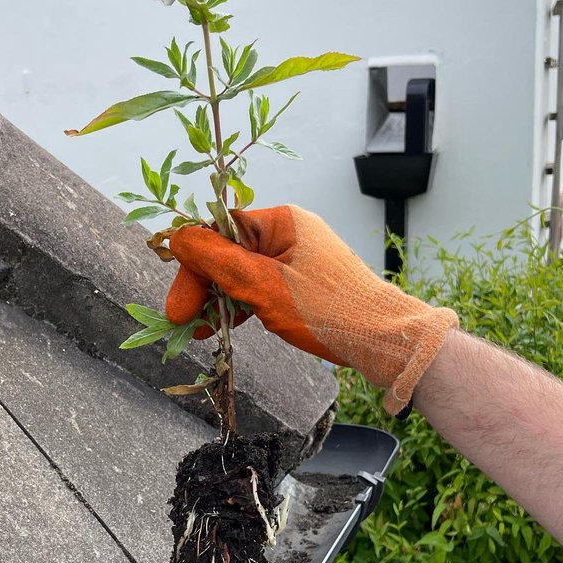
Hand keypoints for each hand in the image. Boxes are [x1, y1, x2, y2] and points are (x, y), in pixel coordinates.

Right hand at [166, 205, 457, 413]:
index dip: (193, 266)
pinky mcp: (303, 283)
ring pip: (242, 272)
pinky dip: (242, 305)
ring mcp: (297, 258)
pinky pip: (261, 286)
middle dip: (203, 286)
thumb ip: (217, 260)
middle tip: (183, 321)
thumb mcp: (264, 286)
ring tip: (202, 331)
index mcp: (281, 221)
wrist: (385, 341)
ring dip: (219, 299)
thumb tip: (177, 237)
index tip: (179, 304)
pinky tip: (225, 327)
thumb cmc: (328, 311)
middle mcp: (289, 232)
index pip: (219, 232)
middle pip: (228, 252)